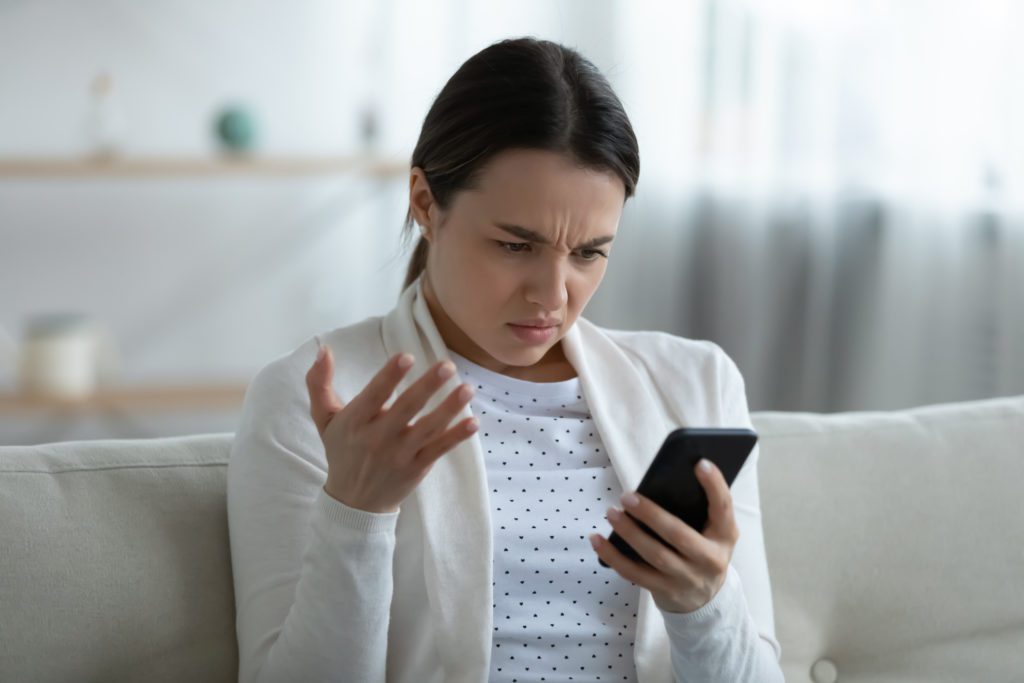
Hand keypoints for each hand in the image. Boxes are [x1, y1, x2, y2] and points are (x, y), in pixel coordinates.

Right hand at [305, 341, 478, 513]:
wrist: (353, 502)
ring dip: (449, 408)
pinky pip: (438, 450)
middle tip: (447, 366)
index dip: (390, 376)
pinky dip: (456, 437)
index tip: (407, 356)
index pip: (374, 395)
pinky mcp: (417, 468)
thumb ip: (319, 383)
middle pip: (406, 409)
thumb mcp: (324, 419)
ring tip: (467, 388)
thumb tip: (323, 349)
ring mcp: (400, 455)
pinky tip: (473, 422)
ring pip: (427, 428)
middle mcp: (377, 438)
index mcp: (355, 422)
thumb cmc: (342, 451)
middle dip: (427, 387)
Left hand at [588, 459, 738, 613]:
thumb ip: (699, 509)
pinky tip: (597, 539)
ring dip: (629, 532)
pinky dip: (612, 556)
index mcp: (725, 536)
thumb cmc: (703, 549)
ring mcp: (687, 579)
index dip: (714, 485)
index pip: (723, 507)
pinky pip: (634, 573)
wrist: (705, 599)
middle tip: (627, 496)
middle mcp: (711, 560)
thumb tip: (664, 479)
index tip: (699, 463)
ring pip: (654, 555)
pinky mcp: (665, 592)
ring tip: (611, 512)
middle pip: (678, 535)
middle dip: (651, 515)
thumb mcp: (713, 531)